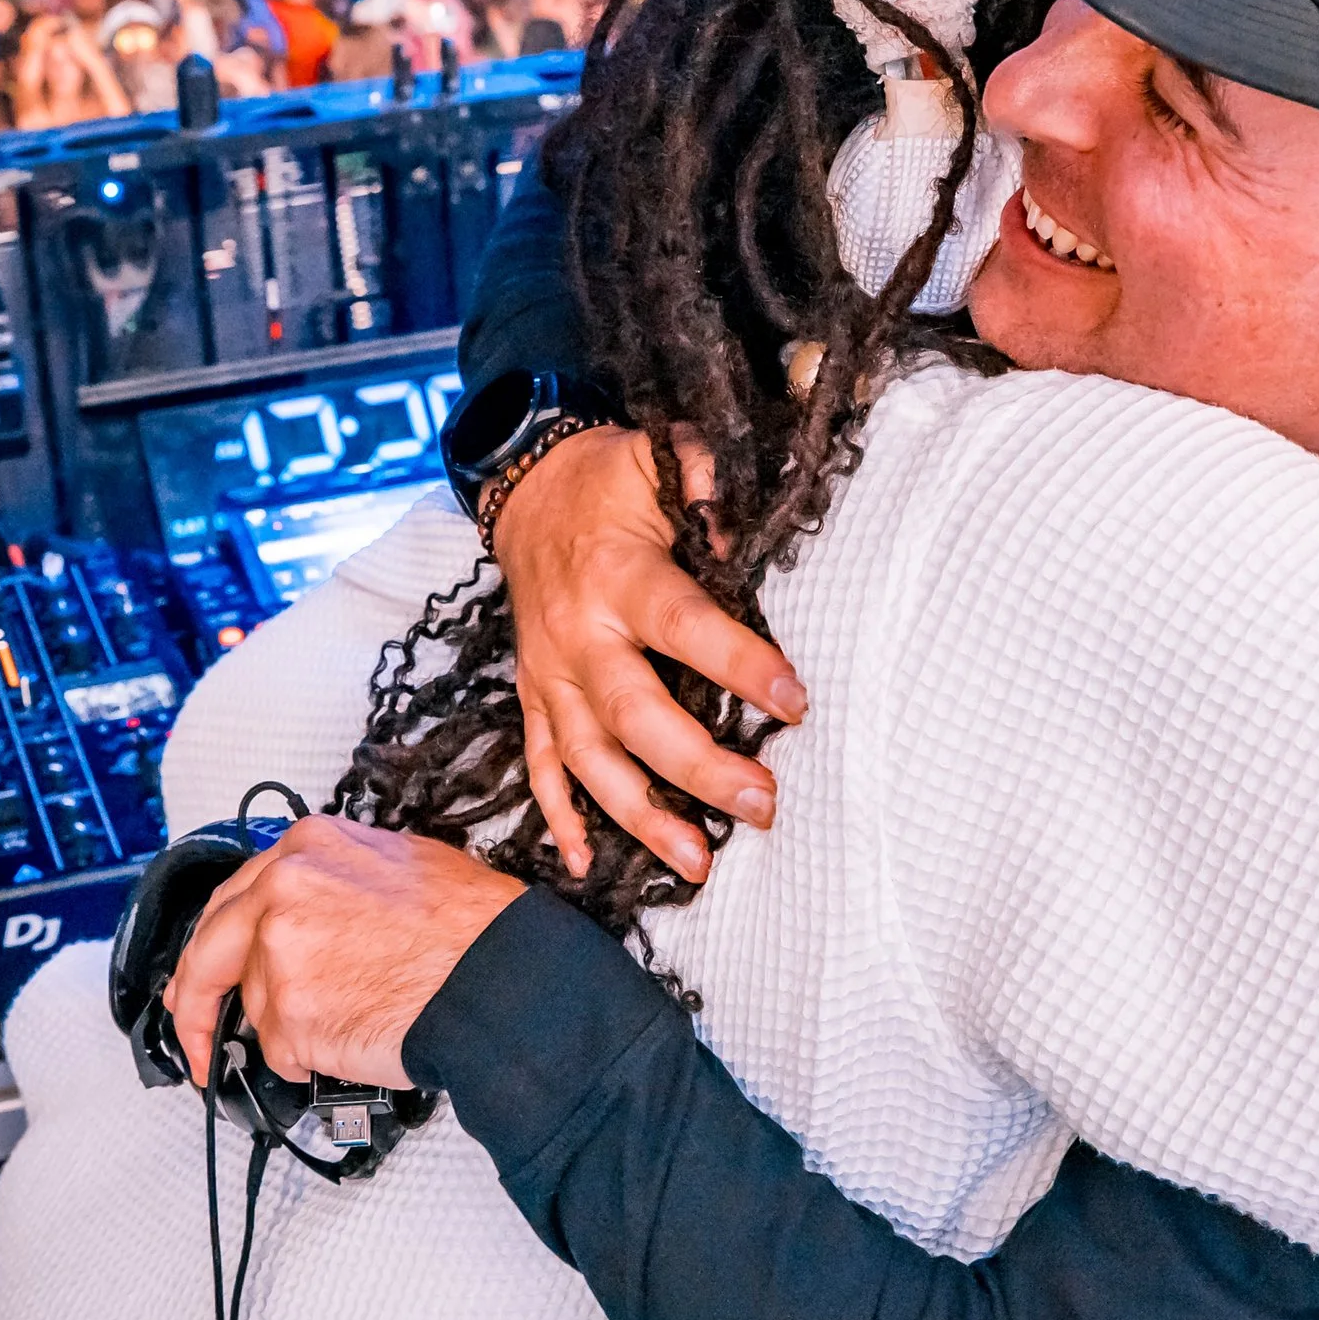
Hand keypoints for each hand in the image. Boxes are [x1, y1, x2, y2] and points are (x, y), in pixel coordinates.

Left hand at [164, 817, 525, 1088]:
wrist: (500, 977)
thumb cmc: (472, 928)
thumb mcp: (401, 864)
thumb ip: (333, 879)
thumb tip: (309, 909)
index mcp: (307, 848)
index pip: (231, 899)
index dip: (213, 945)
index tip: (204, 973)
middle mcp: (283, 891)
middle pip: (208, 954)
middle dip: (196, 1002)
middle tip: (196, 1033)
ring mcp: (281, 953)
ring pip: (257, 1006)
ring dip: (292, 1026)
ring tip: (354, 1018)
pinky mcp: (291, 1014)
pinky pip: (281, 1050)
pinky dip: (309, 1058)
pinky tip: (354, 1040)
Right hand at [492, 426, 806, 885]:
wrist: (523, 489)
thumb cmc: (609, 481)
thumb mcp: (654, 454)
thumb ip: (703, 475)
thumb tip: (741, 526)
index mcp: (618, 577)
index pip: (684, 627)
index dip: (738, 664)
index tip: (795, 701)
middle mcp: (578, 635)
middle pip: (634, 714)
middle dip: (697, 768)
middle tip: (763, 804)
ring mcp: (550, 674)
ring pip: (588, 759)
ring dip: (639, 817)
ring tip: (698, 864)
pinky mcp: (534, 696)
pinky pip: (540, 766)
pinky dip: (559, 817)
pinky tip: (586, 864)